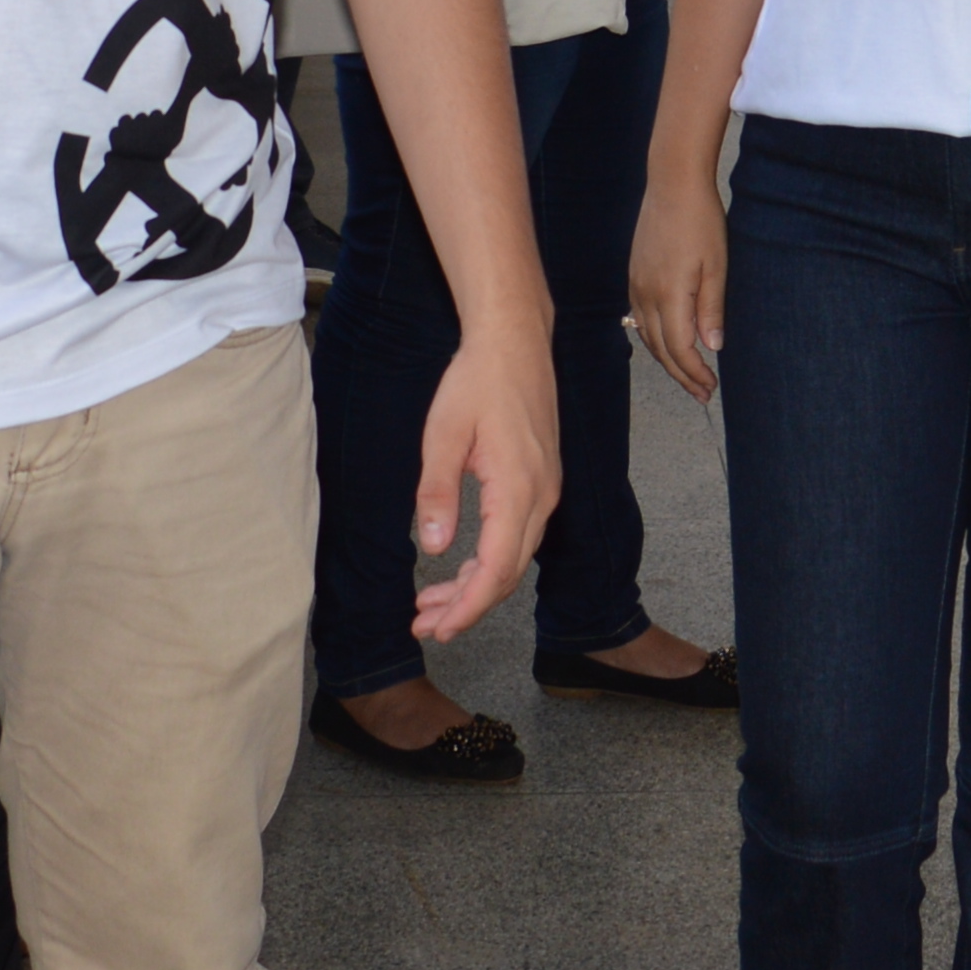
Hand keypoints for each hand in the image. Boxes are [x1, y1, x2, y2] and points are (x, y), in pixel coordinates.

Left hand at [407, 320, 564, 642]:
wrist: (514, 339)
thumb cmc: (477, 379)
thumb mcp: (443, 434)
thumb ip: (437, 493)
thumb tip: (435, 548)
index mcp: (518, 488)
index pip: (496, 569)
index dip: (468, 607)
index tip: (439, 630)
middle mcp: (541, 495)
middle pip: (508, 573)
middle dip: (467, 607)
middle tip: (424, 626)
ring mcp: (546, 488)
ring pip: (514, 558)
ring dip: (476, 587)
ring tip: (433, 605)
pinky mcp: (541, 480)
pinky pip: (518, 536)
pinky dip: (489, 561)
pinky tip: (461, 566)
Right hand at [631, 172, 730, 404]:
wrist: (672, 183)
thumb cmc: (701, 221)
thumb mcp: (717, 266)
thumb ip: (711, 309)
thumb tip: (712, 349)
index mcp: (669, 295)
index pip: (679, 349)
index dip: (694, 373)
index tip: (712, 388)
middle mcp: (645, 295)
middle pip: (660, 350)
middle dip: (682, 375)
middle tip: (704, 393)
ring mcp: (636, 285)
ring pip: (647, 336)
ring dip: (668, 360)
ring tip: (689, 376)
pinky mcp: (633, 275)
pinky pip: (641, 318)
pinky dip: (655, 339)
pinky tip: (669, 342)